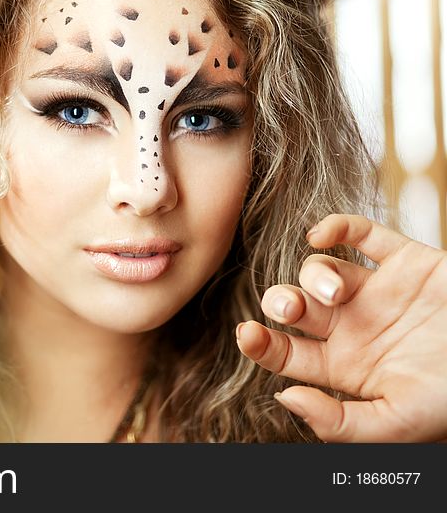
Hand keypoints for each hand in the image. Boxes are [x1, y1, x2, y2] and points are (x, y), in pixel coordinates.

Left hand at [236, 213, 446, 441]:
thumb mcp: (398, 424)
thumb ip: (340, 423)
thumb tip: (286, 398)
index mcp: (343, 366)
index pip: (285, 352)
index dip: (260, 343)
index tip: (247, 334)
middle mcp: (352, 326)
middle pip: (292, 306)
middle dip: (280, 303)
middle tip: (292, 309)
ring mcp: (376, 291)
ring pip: (318, 269)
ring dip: (314, 274)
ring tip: (338, 292)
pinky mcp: (404, 260)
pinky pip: (358, 232)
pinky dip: (334, 226)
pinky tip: (319, 235)